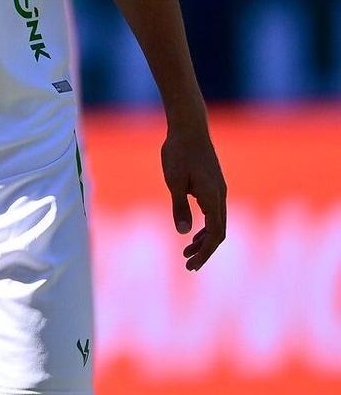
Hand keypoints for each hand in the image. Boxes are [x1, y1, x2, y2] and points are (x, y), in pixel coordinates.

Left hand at [160, 119, 226, 270]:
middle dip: (205, 250)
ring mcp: (218, 191)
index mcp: (212, 197)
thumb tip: (183, 233)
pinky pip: (213, 213)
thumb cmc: (178, 153)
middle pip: (218, 232)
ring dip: (204, 240)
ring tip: (187, 252)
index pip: (215, 233)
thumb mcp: (174, 181)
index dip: (205, 252)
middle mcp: (220, 196)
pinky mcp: (212, 186)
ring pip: (216, 223)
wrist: (188, 129)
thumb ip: (179, 207)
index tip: (192, 265)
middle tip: (188, 265)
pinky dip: (204, 226)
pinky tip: (192, 232)